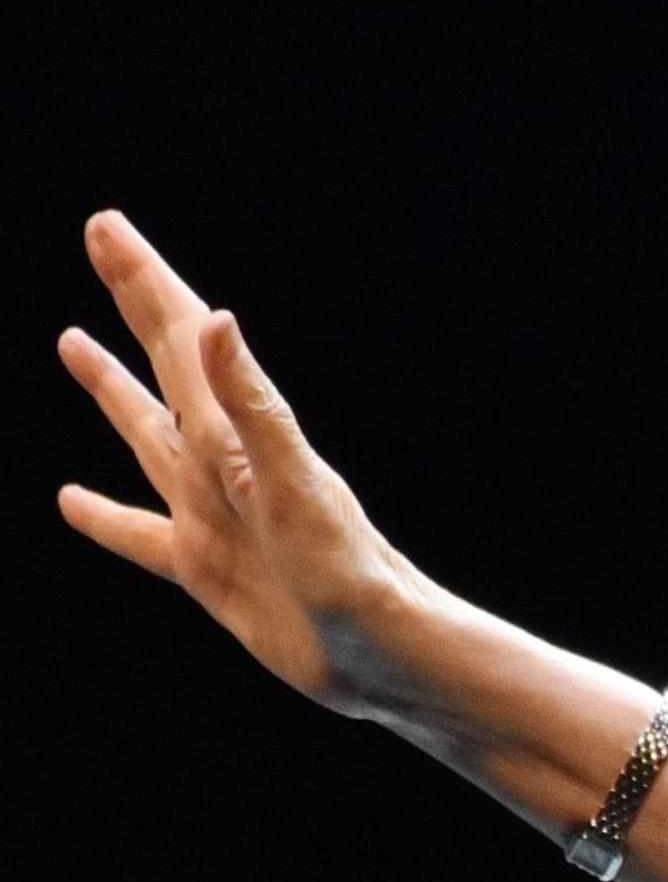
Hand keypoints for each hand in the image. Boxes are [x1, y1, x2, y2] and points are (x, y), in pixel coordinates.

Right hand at [56, 211, 432, 721]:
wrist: (383, 655)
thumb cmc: (350, 573)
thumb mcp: (295, 482)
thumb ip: (255, 405)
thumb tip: (216, 319)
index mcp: (238, 434)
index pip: (182, 338)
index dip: (144, 279)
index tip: (107, 226)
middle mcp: (222, 463)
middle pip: (165, 362)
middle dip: (134, 298)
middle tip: (103, 238)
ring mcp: (211, 513)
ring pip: (145, 433)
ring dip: (112, 387)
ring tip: (73, 340)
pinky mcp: (206, 567)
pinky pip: (138, 533)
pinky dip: (103, 516)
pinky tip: (69, 500)